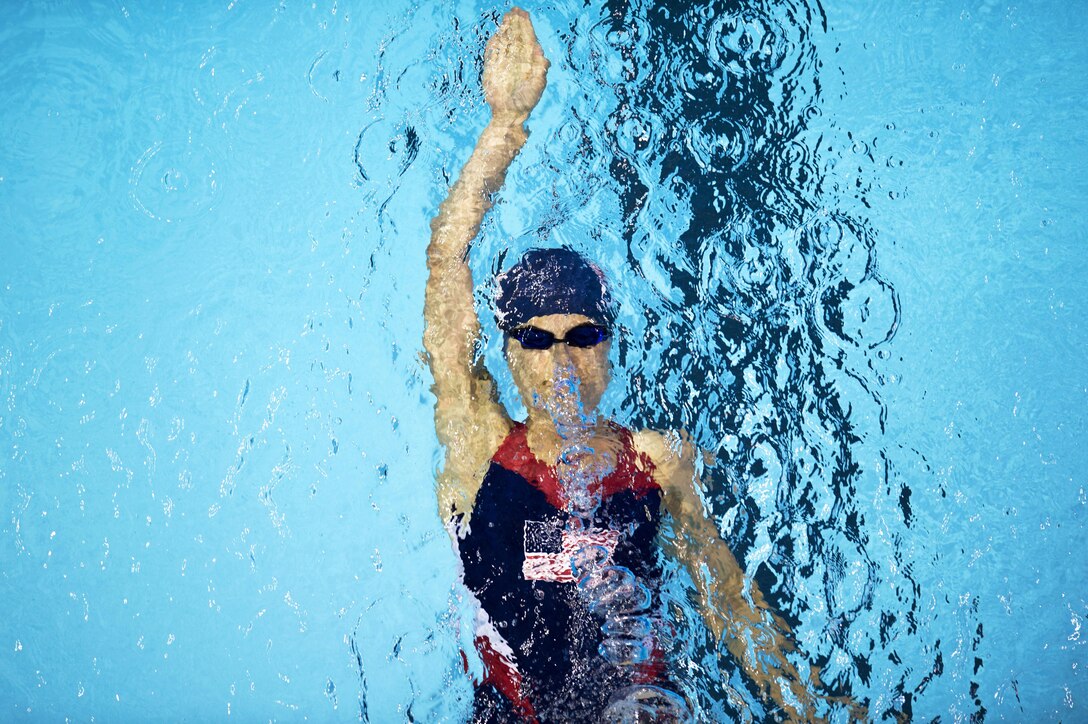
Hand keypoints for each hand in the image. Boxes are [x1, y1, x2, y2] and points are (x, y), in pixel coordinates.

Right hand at [482, 7, 549, 121]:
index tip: (523, 14)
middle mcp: (517, 60)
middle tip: (515, 10)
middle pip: (516, 37)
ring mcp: (504, 64)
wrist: (509, 114)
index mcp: (529, 62)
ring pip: (505, 42)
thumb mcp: (537, 88)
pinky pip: (493, 53)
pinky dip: (494, 44)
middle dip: (516, 23)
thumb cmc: (526, 103)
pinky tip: (497, 35)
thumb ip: (540, 72)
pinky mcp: (492, 70)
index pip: (528, 40)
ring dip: (506, 29)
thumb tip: (541, 53)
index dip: (526, 27)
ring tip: (507, 16)